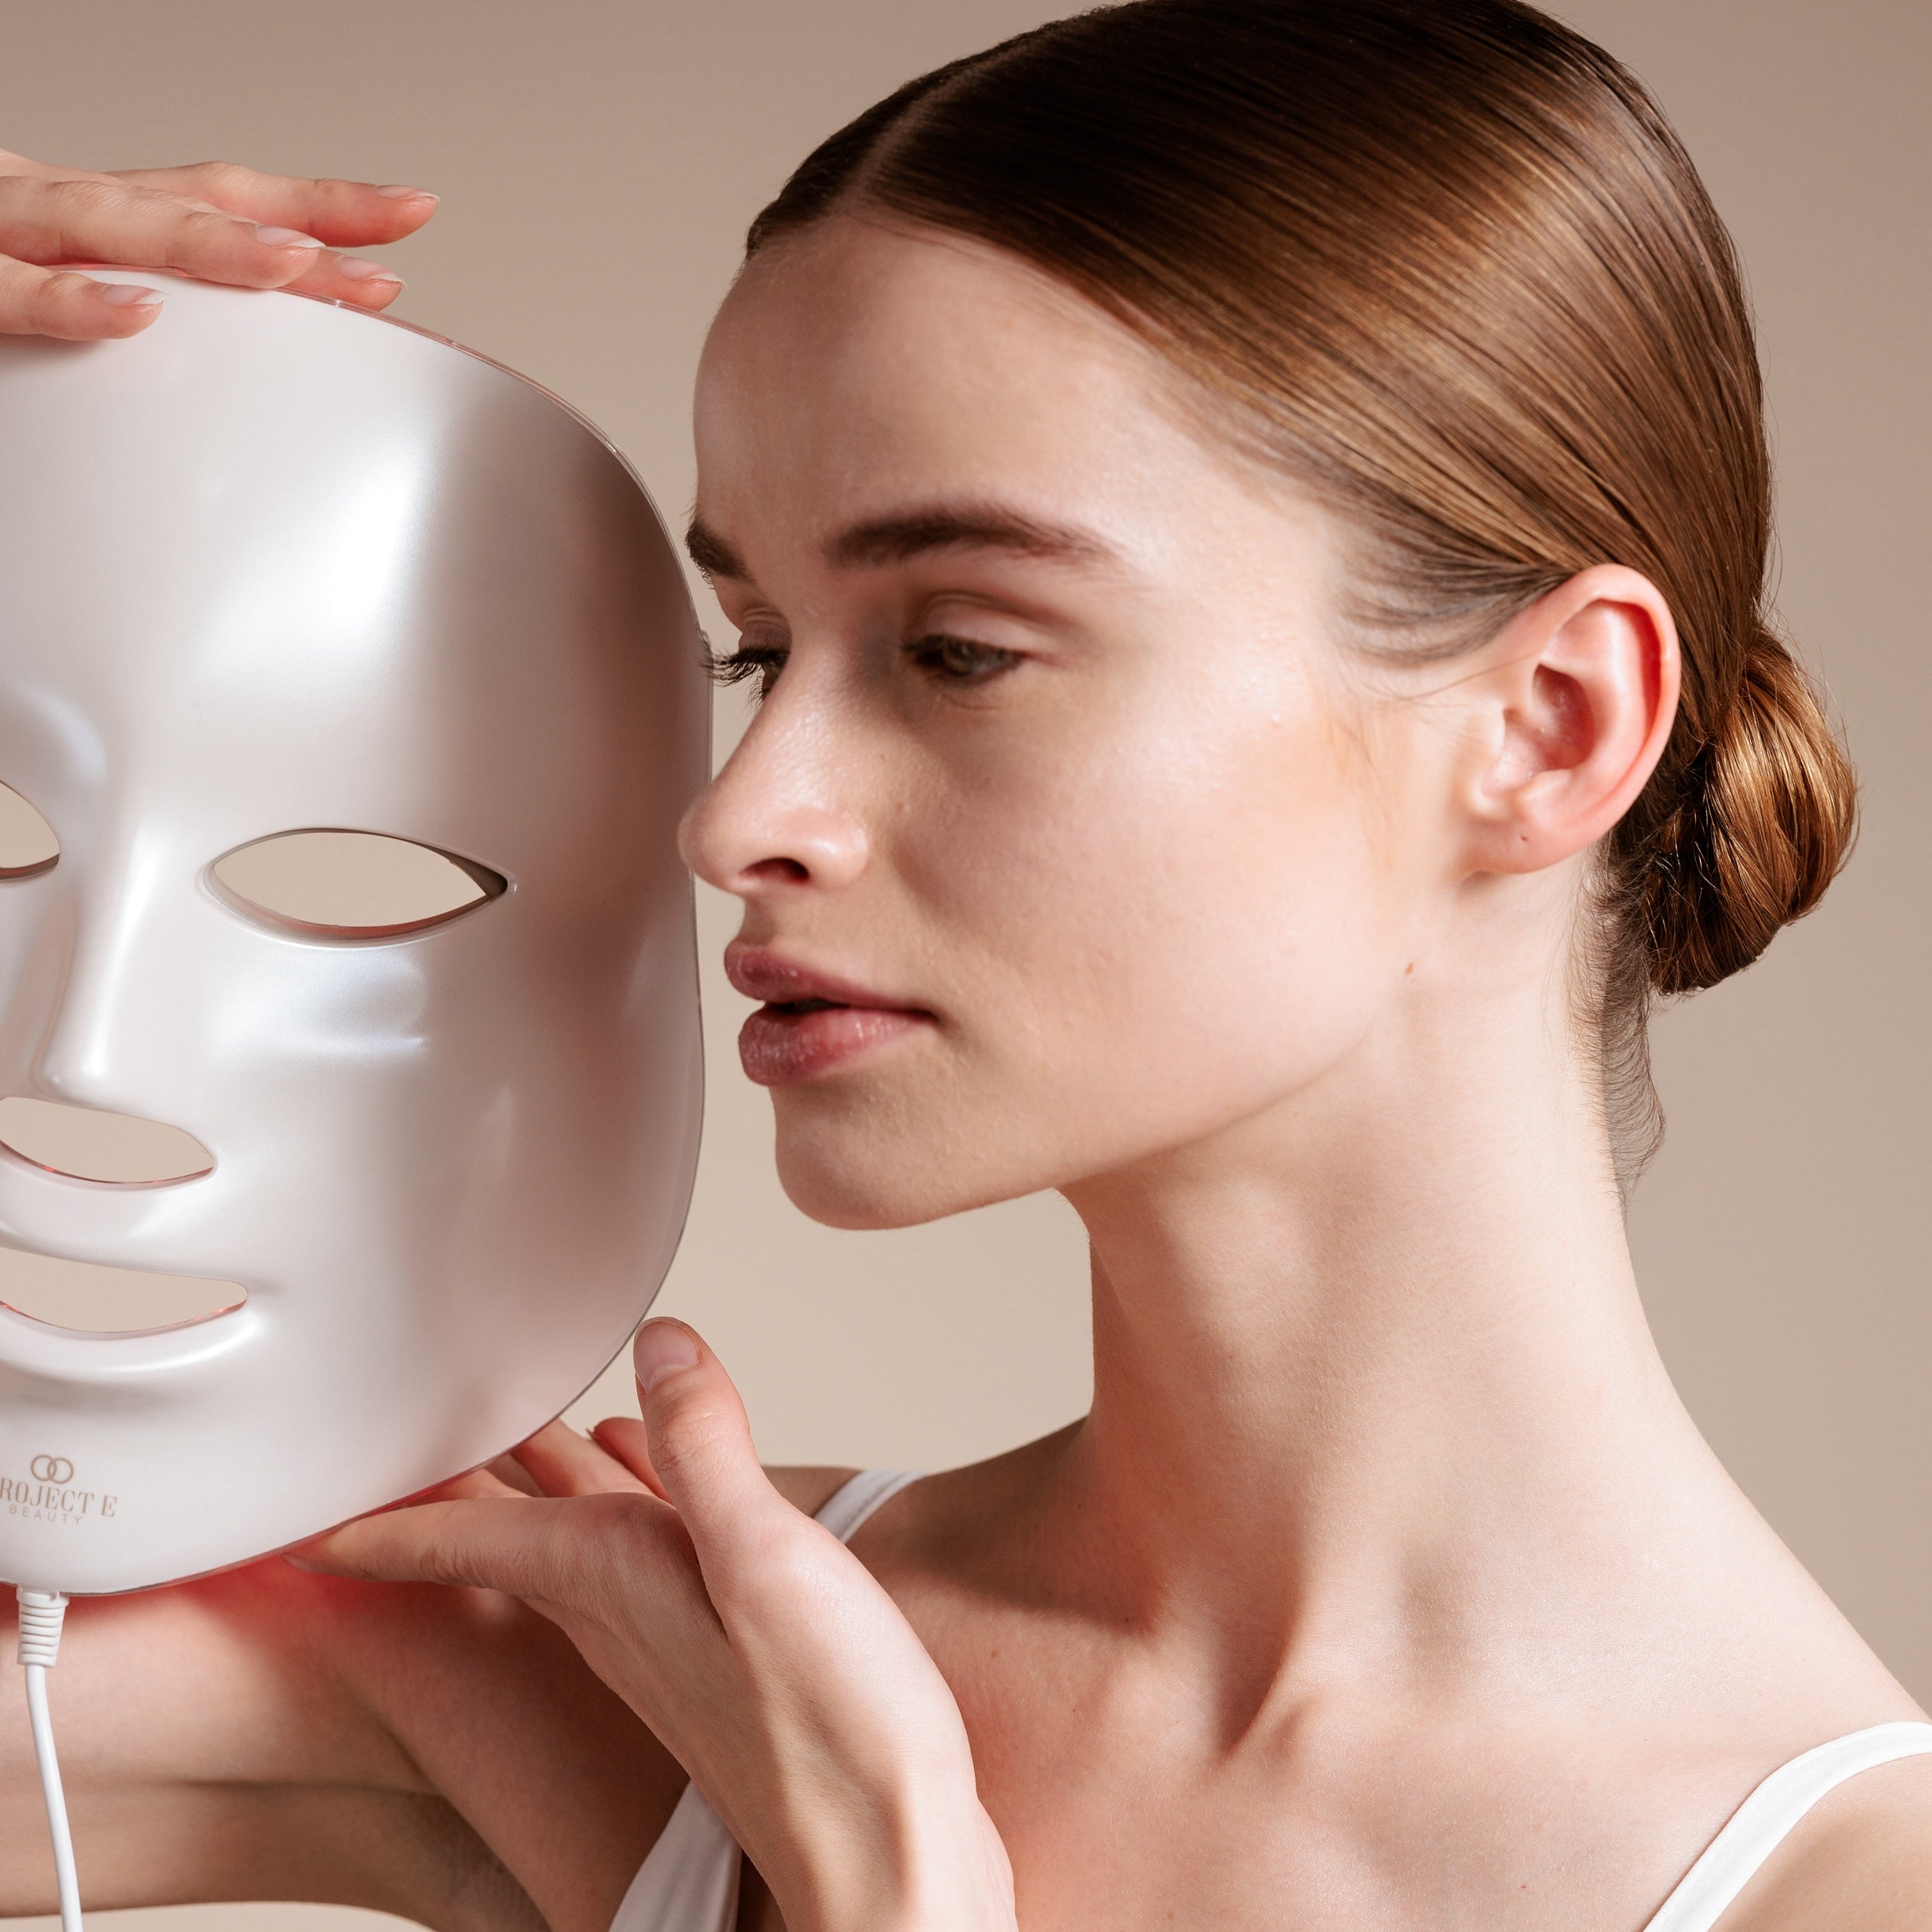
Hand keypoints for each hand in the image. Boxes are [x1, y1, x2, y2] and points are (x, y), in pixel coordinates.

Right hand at [0, 146, 436, 338]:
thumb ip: (136, 293)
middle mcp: (51, 200)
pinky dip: (67, 302)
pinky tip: (133, 316)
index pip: (221, 191)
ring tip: (293, 268)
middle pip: (190, 196)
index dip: (318, 201)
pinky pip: (4, 288)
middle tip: (386, 244)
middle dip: (292, 216)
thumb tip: (233, 331)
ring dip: (205, 246)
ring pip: (107, 225)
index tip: (412, 212)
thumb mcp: (53, 266)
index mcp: (88, 207)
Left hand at [302, 1323, 1017, 1931]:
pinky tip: (660, 1487)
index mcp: (614, 1585)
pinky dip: (641, 1507)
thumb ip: (706, 1446)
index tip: (307, 1513)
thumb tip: (659, 1345)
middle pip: (515, 1532)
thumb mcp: (764, 1561)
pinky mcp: (733, 1662)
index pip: (462, 1539)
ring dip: (550, 1484)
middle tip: (417, 1427)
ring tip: (528, 1426)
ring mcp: (676, 1647)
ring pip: (582, 1545)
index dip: (383, 1518)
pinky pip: (653, 1566)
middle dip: (466, 1477)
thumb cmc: (834, 1736)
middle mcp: (627, 1620)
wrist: (889, 1858)